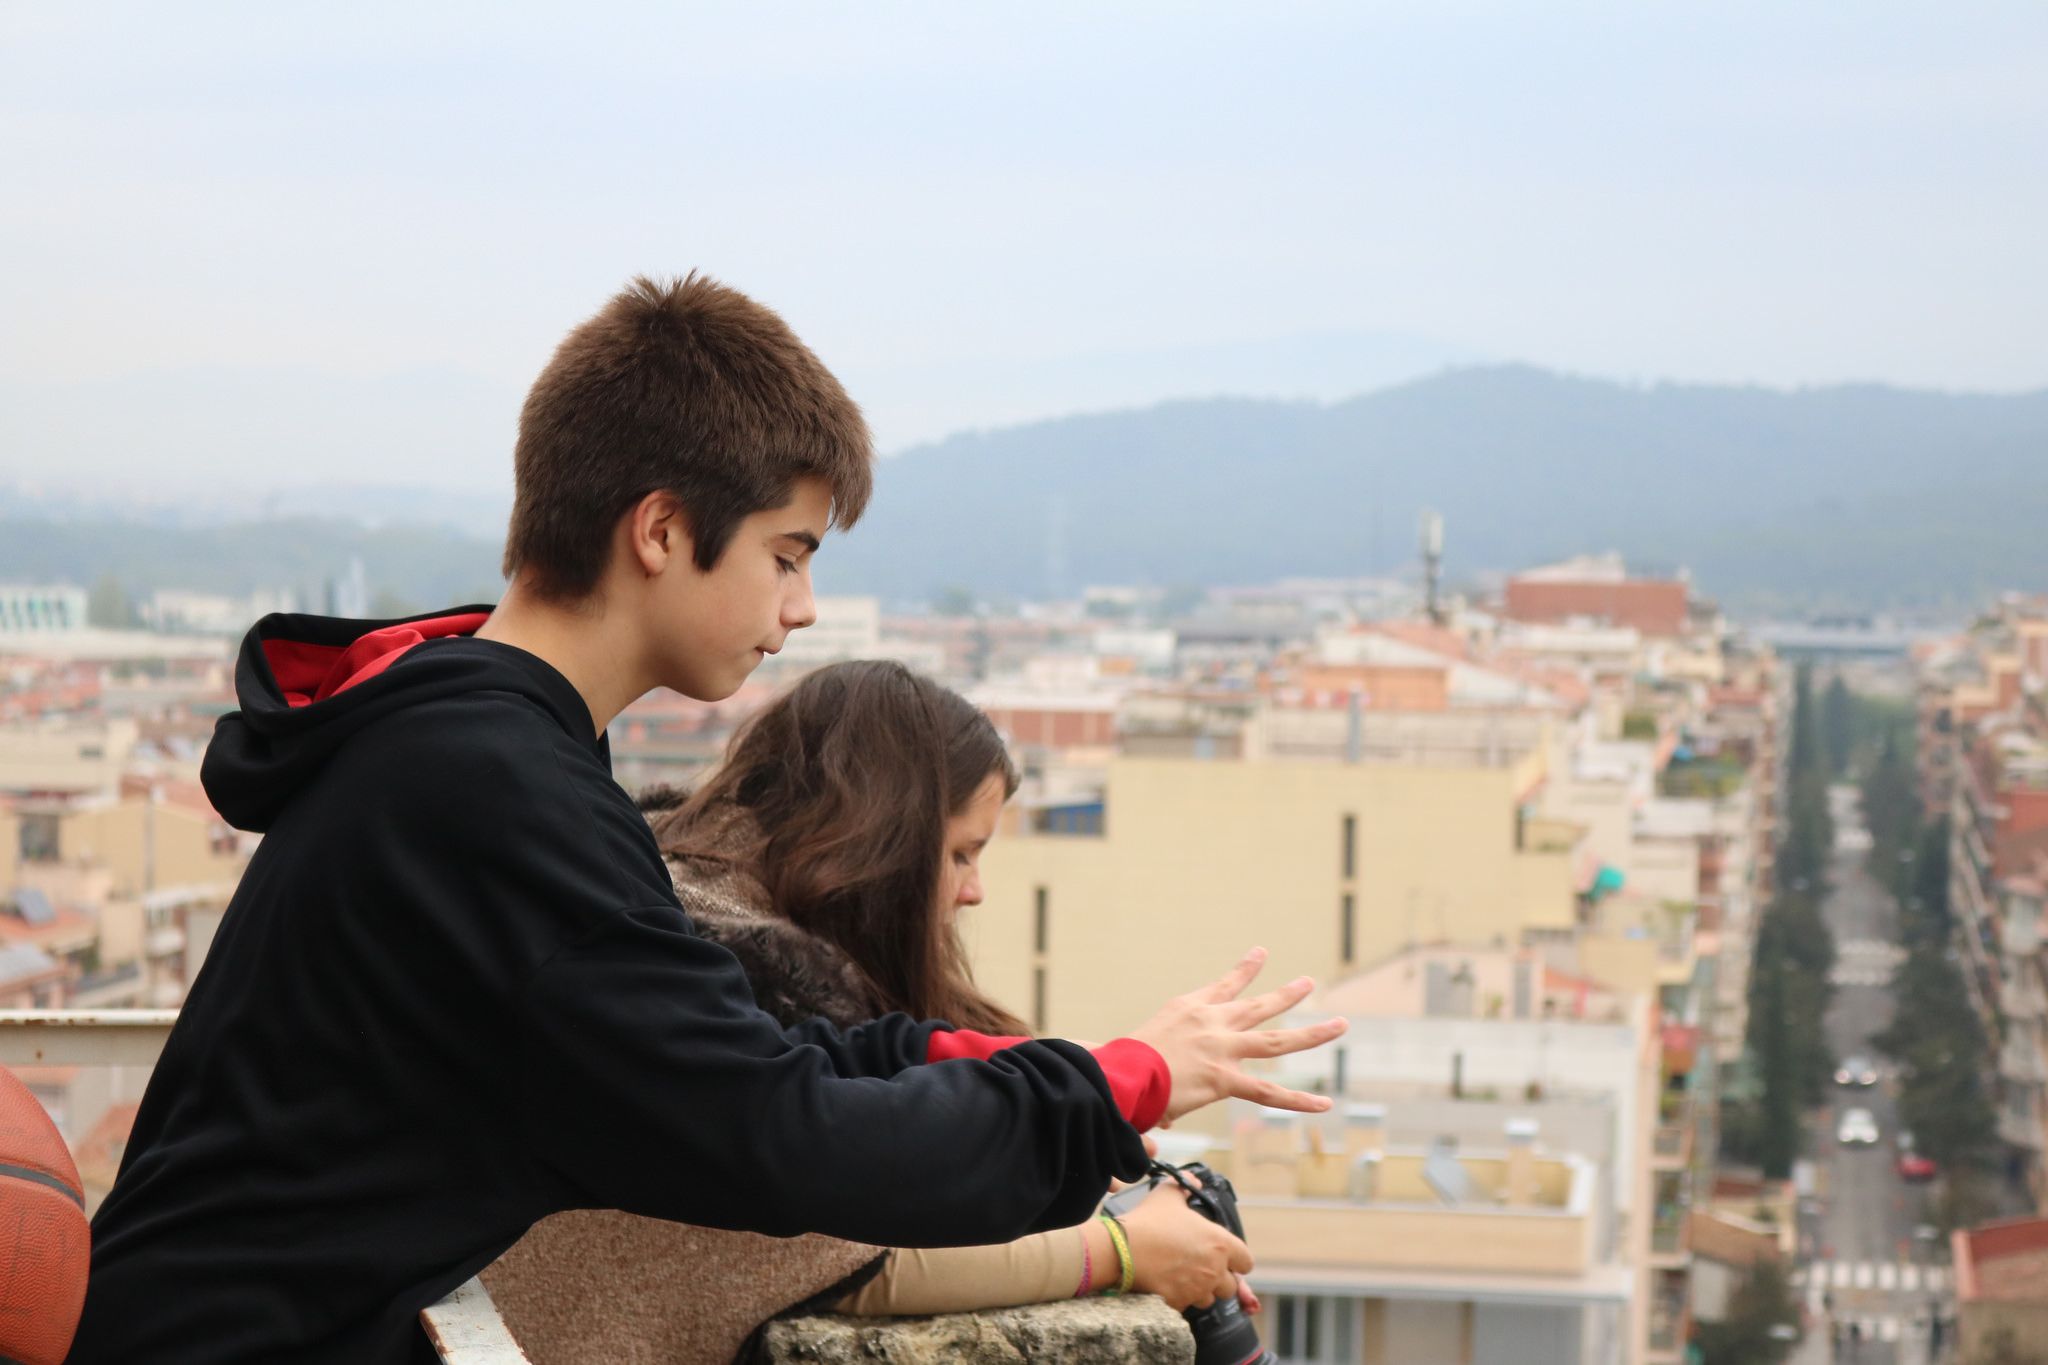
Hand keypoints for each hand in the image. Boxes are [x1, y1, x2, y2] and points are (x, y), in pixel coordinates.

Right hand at [1117, 1179, 1252, 1311]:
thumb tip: (1192, 1180)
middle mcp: (1214, 1270)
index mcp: (1219, 1244)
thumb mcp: (1168, 1195)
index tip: (1227, 1258)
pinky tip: (1167, 1284)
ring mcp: (1197, 1289)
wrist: (1122, 1250)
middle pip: (1230, 1286)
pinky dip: (1180, 1298)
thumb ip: (1185, 1185)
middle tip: (1201, 1268)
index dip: (1237, 1260)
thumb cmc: (1148, 1221)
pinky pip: (1186, 1305)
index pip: (1246, 1261)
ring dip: (1200, 1291)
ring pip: (1209, 1299)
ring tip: (1183, 1277)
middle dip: (1219, 1279)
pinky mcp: (1180, 1303)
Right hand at [1130, 947, 1346, 1123]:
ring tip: (1340, 1025)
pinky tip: (1324, 1104)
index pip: (1222, 987)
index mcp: (1187, 1009)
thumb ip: (1137, 1063)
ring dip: (1312, 1034)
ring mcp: (1223, 1048)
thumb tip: (1135, 1092)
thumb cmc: (1116, 1062)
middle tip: (1308, 983)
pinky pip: (1269, 1092)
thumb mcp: (1129, 1049)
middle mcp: (1211, 1022)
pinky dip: (1298, 1100)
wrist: (1120, 1072)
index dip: (1244, 971)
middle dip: (1286, 995)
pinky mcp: (1226, 1078)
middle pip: (1257, 1005)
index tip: (1261, 954)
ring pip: (1277, 1040)